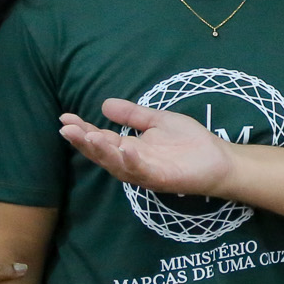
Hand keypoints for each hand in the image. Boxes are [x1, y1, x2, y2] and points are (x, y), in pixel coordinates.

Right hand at [59, 102, 236, 196]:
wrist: (219, 159)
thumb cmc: (189, 142)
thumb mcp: (157, 121)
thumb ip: (133, 114)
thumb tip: (103, 104)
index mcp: (129, 149)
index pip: (100, 139)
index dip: (82, 130)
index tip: (65, 118)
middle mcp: (132, 163)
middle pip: (102, 155)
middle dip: (83, 143)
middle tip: (66, 129)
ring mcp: (146, 173)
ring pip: (117, 165)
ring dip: (102, 152)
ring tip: (88, 136)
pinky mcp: (162, 179)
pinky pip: (143, 173)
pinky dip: (132, 162)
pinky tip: (124, 150)